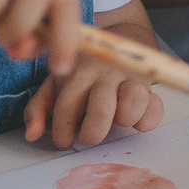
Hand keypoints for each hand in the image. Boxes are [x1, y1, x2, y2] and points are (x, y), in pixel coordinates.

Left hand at [23, 55, 165, 147]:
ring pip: (134, 101)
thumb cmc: (81, 75)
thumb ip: (39, 109)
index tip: (64, 140)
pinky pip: (156, 107)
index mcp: (78, 73)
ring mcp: (130, 77)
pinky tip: (135, 121)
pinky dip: (147, 119)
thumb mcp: (54, 86)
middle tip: (89, 135)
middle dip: (92, 134)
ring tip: (116, 122)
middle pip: (102, 111)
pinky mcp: (151, 87)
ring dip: (124, 120)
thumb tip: (32, 135)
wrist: (115, 48)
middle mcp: (105, 73)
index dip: (63, 132)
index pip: (67, 107)